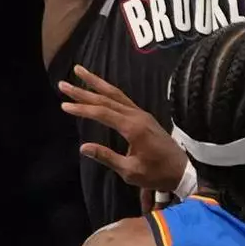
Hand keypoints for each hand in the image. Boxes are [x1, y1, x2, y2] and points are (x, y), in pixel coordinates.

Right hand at [59, 66, 187, 193]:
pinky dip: (108, 90)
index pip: (103, 113)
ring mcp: (142, 114)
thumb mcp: (130, 171)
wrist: (182, 171)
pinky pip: (123, 98)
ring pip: (115, 94)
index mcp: (133, 128)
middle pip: (106, 98)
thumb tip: (83, 147)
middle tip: (63, 83)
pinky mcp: (143, 116)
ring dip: (96, 82)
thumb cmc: (157, 174)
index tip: (64, 105)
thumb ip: (107, 157)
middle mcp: (137, 116)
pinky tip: (99, 87)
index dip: (82, 109)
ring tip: (79, 70)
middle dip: (83, 90)